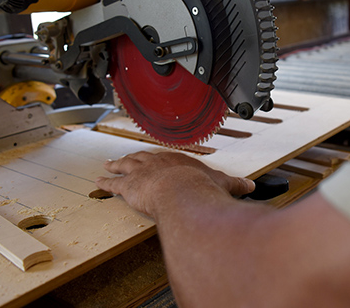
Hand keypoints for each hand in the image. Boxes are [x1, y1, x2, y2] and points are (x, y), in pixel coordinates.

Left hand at [95, 151, 254, 216]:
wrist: (183, 192)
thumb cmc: (200, 188)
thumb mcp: (221, 184)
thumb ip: (235, 184)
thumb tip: (251, 185)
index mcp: (178, 161)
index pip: (167, 158)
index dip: (160, 159)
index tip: (156, 158)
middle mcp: (158, 162)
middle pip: (143, 157)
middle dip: (134, 157)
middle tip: (126, 156)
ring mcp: (142, 173)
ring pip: (126, 165)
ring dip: (117, 164)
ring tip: (109, 163)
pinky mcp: (129, 186)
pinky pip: (114, 184)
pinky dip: (106, 182)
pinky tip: (98, 181)